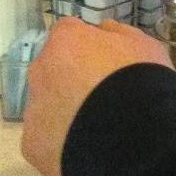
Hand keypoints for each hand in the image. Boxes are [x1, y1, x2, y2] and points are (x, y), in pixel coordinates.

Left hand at [21, 17, 171, 175]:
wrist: (132, 134)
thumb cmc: (139, 79)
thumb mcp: (142, 45)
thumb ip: (117, 34)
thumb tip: (102, 31)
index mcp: (66, 41)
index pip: (69, 31)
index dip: (87, 43)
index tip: (105, 57)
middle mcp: (41, 70)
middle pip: (53, 68)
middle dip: (71, 77)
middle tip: (101, 93)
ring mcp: (34, 108)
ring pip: (48, 104)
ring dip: (66, 109)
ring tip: (97, 124)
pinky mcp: (33, 143)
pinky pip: (47, 137)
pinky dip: (63, 139)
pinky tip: (87, 145)